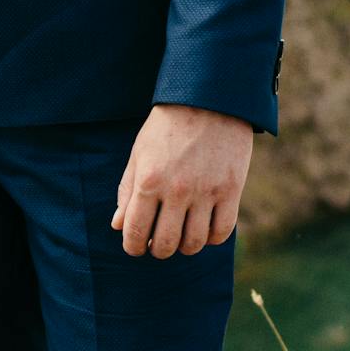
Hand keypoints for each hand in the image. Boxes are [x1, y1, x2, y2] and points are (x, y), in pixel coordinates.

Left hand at [112, 105, 252, 258]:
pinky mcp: (231, 190)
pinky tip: (204, 229)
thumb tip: (118, 226)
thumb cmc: (167, 127)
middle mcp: (177, 191)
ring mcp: (206, 192)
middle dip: (157, 250)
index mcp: (149, 181)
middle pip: (165, 244)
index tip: (136, 247)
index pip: (135, 232)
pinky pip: (222, 232)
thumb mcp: (139, 154)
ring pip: (194, 243)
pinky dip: (211, 238)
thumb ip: (127, 191)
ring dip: (184, 247)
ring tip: (181, 236)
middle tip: (158, 243)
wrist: (208, 100)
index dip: (133, 247)